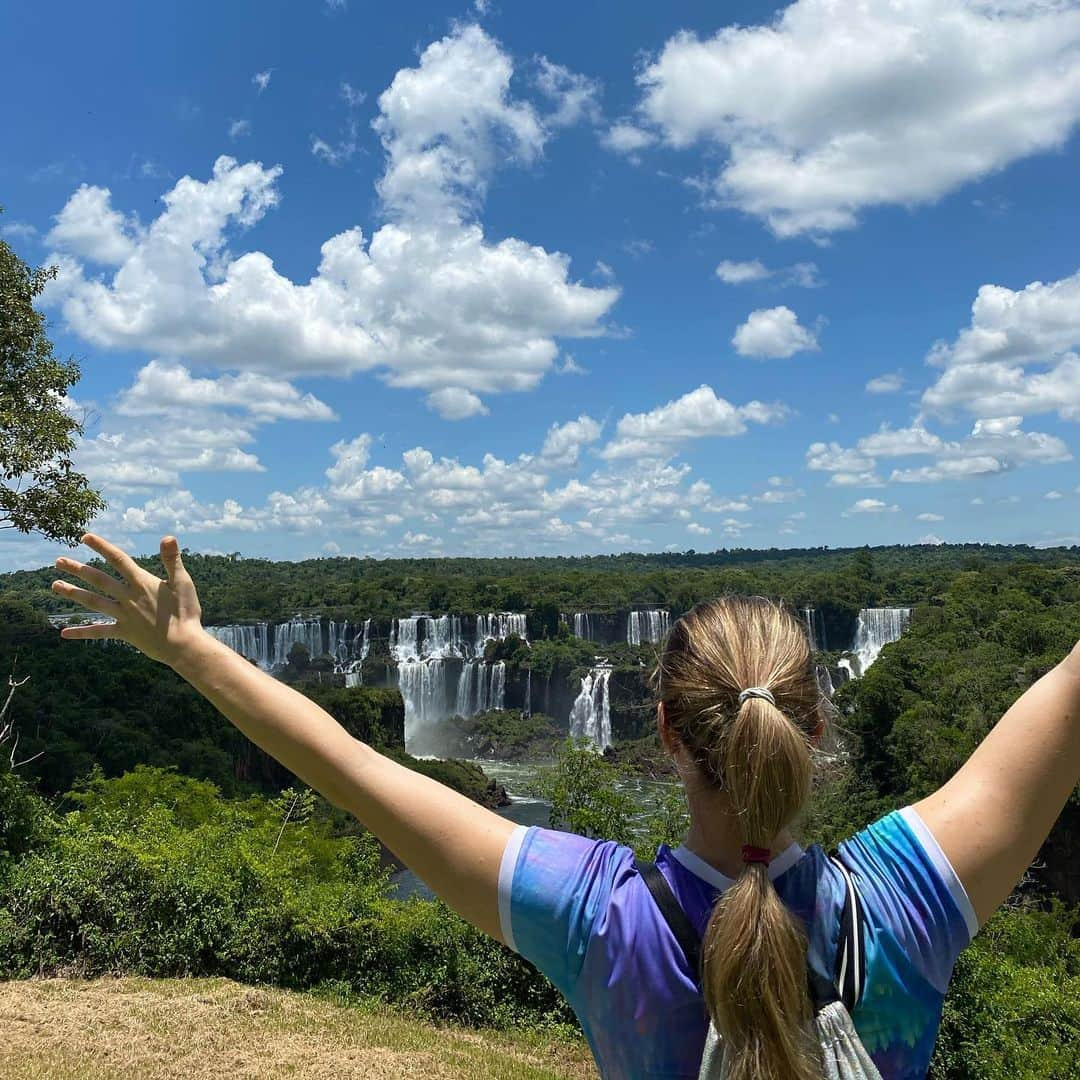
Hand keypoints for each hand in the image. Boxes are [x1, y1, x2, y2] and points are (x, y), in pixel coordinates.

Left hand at [53, 533, 205, 665]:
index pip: (118, 560)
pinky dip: (82, 632)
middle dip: (78, 569)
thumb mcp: (183, 582)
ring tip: (54, 586)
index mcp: (142, 582)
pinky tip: (64, 634)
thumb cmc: (186, 612)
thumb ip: (172, 559)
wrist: (183, 644)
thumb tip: (167, 537)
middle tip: (58, 561)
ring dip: (73, 593)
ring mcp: (124, 615)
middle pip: (99, 579)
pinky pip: (100, 632)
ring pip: (94, 601)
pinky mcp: (124, 632)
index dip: (101, 547)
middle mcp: (128, 597)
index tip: (85, 537)